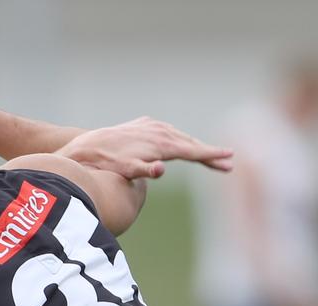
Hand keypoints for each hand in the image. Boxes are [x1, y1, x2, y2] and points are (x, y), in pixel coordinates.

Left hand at [60, 117, 233, 179]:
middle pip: (191, 144)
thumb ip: (144, 170)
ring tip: (211, 157)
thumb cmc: (107, 163)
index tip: (230, 157)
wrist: (87, 146)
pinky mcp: (145, 123)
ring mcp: (153, 125)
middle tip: (229, 163)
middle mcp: (160, 131)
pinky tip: (184, 145)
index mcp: (161, 144)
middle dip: (210, 154)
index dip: (212, 155)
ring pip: (181, 137)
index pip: (192, 151)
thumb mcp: (126, 170)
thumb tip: (161, 170)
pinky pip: (169, 132)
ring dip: (196, 147)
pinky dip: (180, 139)